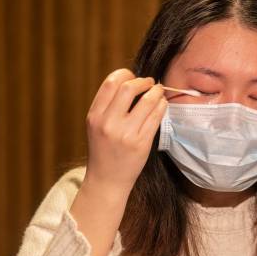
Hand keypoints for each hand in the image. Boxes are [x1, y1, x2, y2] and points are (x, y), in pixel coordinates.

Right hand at [83, 68, 166, 192]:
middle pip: (128, 87)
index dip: (125, 74)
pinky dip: (161, 106)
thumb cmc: (104, 150)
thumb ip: (108, 105)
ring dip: (156, 92)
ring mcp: (125, 134)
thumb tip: (131, 81)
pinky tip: (161, 105)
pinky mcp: (141, 144)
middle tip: (150, 82)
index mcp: (95, 116)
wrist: (107, 180)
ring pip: (147, 100)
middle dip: (143, 81)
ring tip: (158, 92)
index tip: (133, 77)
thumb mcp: (96, 125)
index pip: (110, 83)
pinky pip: (156, 117)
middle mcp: (108, 124)